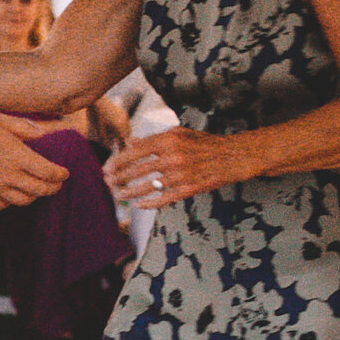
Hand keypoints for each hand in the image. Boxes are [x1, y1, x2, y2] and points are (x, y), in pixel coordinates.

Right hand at [0, 113, 69, 208]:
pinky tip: (11, 195)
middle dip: (53, 188)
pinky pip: (1, 205)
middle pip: (40, 190)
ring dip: (34, 196)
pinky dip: (10, 202)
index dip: (60, 174)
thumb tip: (44, 132)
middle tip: (56, 184)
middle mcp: (9, 176)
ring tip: (36, 190)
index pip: (48, 172)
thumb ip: (24, 127)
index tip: (64, 173)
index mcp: (17, 156)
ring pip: (23, 201)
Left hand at [105, 126, 241, 207]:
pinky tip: (138, 205)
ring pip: (147, 186)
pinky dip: (149, 203)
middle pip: (138, 170)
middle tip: (107, 182)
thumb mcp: (179, 134)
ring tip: (118, 195)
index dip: (118, 161)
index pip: (135, 151)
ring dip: (129, 192)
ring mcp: (180, 175)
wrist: (231, 157)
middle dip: (119, 177)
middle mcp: (172, 157)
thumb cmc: (204, 143)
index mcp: (168, 140)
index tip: (107, 167)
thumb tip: (130, 142)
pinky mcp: (188, 189)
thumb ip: (153, 139)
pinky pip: (164, 199)